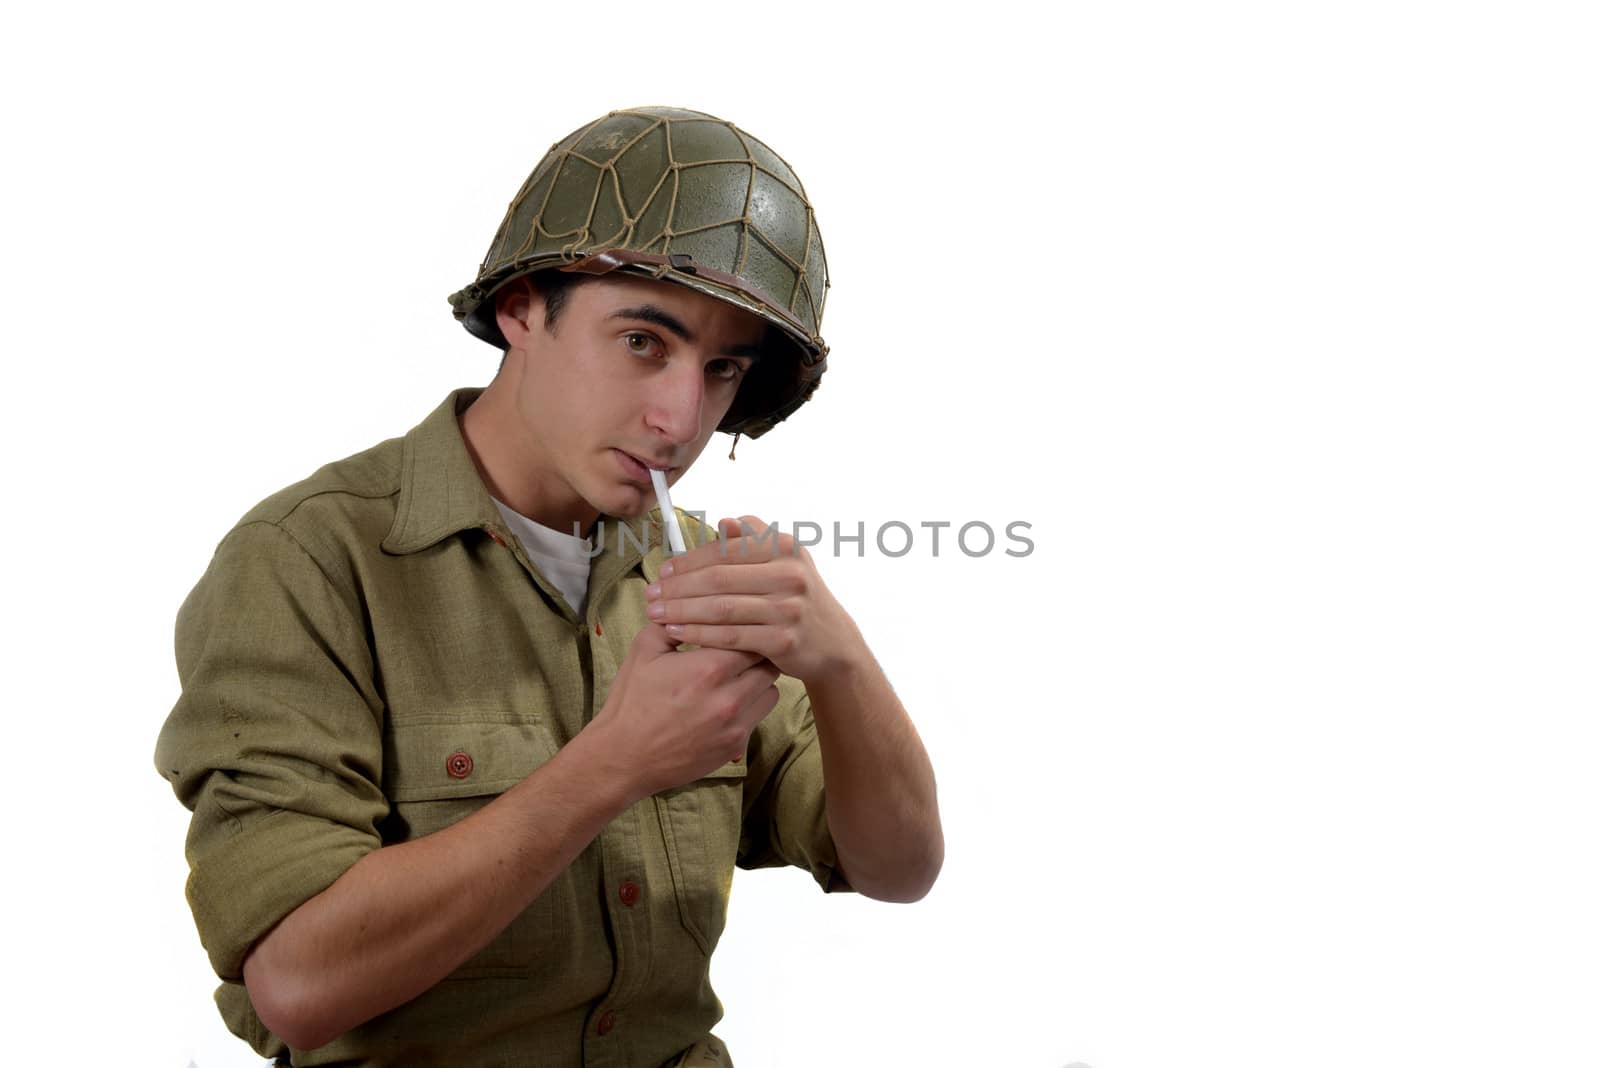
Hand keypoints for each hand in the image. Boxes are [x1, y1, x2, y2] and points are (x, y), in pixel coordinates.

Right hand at [589, 621, 780, 798]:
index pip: (751, 636)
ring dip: (759, 681)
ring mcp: (736, 724)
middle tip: (740, 650)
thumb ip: (673, 620)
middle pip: (769, 663)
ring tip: (736, 677)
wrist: (624, 757)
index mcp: (709, 668)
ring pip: (772, 691)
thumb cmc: (632, 701)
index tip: (735, 629)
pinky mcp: (736, 745)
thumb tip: (690, 598)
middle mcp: (729, 697)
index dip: (745, 630)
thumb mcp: (644, 651)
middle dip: (756, 653)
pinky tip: (728, 702)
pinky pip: (760, 717)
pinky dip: (751, 706)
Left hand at [645, 516, 861, 682]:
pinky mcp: (783, 641)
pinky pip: (730, 637)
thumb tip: (723, 522)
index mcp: (785, 547)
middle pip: (718, 579)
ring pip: (721, 609)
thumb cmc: (797, 594)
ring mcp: (788, 609)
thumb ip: (754, 537)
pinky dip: (699, 634)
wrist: (832, 641)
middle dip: (678, 587)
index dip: (689, 561)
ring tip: (656, 613)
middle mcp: (790, 574)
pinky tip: (677, 632)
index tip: (662, 570)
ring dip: (681, 611)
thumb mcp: (785, 558)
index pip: (725, 550)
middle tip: (651, 594)